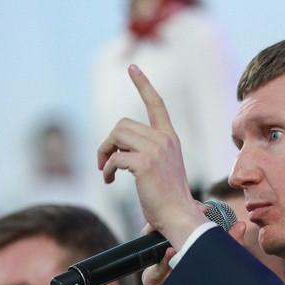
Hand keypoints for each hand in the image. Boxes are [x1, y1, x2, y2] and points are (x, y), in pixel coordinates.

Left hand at [97, 64, 206, 249]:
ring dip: (105, 153)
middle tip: (104, 162)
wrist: (180, 217)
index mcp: (170, 139)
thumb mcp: (161, 170)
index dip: (143, 84)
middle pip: (122, 124)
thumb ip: (145, 155)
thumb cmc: (169, 201)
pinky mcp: (144, 164)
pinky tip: (110, 180)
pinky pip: (114, 159)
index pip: (156, 104)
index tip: (132, 67)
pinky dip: (107, 170)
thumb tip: (116, 156)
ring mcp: (156, 151)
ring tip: (106, 171)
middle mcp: (165, 140)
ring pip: (116, 136)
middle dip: (108, 142)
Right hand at [141, 219, 246, 284]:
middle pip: (160, 233)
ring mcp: (157, 270)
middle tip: (185, 214)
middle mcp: (166, 255)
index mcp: (180, 247)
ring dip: (163, 241)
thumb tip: (241, 225)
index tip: (200, 206)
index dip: (183, 213)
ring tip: (176, 236)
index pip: (175, 225)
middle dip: (168, 222)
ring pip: (154, 250)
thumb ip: (228, 246)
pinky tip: (170, 256)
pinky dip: (160, 265)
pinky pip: (152, 273)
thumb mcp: (219, 267)